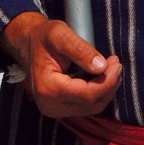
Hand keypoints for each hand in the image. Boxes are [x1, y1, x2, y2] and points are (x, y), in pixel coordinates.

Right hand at [0, 11, 121, 118]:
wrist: (28, 43)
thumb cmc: (42, 37)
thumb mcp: (60, 34)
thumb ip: (80, 49)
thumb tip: (101, 66)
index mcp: (48, 88)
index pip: (87, 94)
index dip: (107, 81)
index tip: (116, 64)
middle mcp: (50, 105)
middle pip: (92, 104)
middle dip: (109, 85)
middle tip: (116, 64)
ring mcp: (54, 109)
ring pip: (91, 108)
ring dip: (106, 90)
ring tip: (111, 69)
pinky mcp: (59, 109)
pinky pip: (86, 106)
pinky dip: (98, 93)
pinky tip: (101, 78)